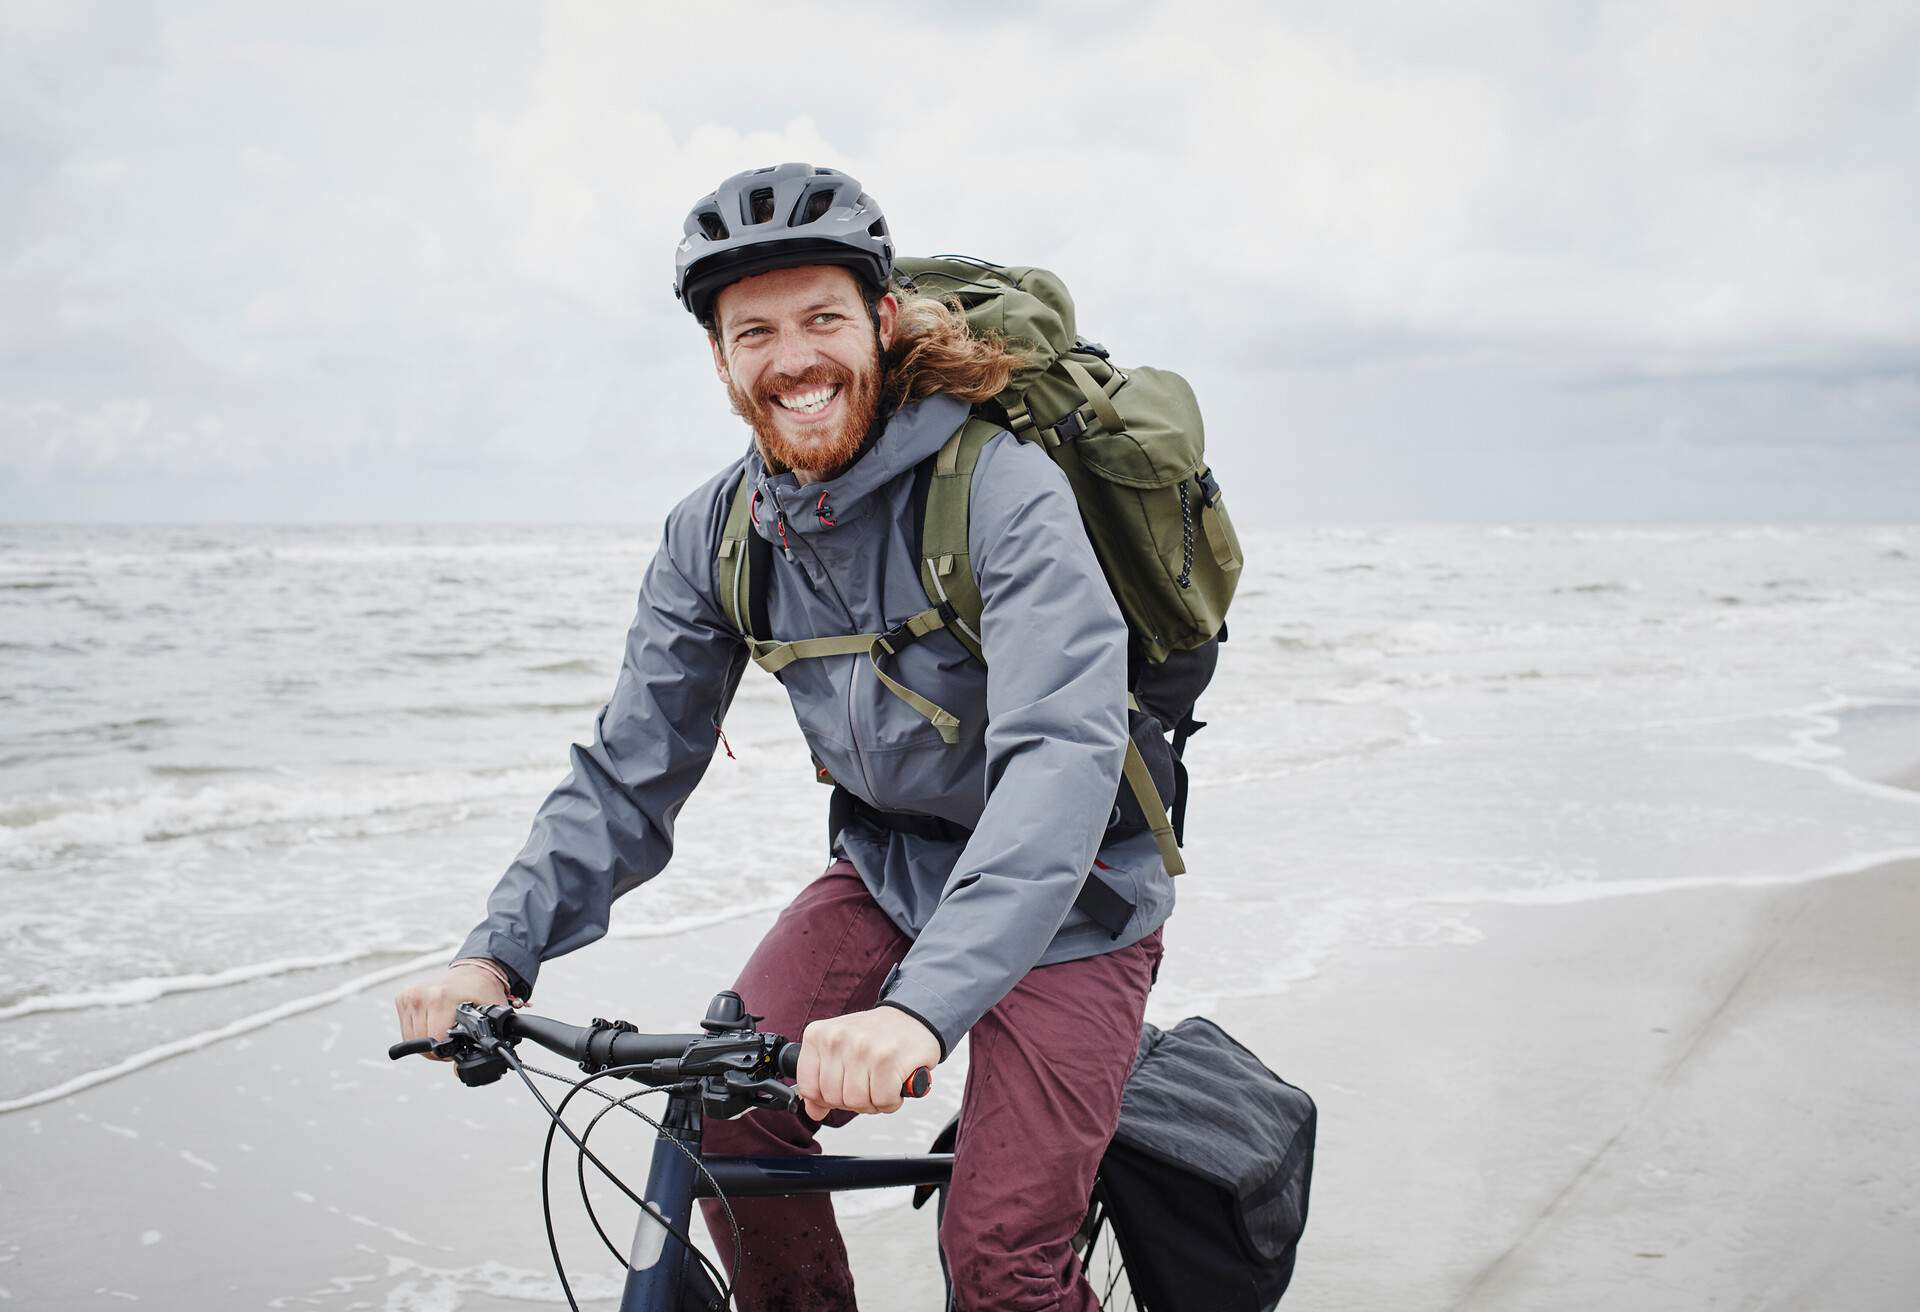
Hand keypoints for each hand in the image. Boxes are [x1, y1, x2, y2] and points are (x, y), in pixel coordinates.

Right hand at [394, 963, 509, 1060]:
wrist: (474, 972)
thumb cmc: (483, 993)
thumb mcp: (491, 1017)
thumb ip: (482, 1044)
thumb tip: (459, 1071)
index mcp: (442, 997)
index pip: (435, 1040)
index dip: (449, 1051)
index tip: (460, 1044)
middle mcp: (423, 995)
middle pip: (422, 1042)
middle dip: (438, 1049)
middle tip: (453, 1039)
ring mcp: (411, 996)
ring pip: (411, 1039)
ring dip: (427, 1042)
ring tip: (444, 1030)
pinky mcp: (403, 998)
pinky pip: (406, 1029)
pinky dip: (418, 1033)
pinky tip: (433, 1023)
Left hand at [795, 1007, 940, 1119]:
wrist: (913, 1017)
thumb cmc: (876, 1036)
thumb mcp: (839, 1050)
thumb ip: (821, 1080)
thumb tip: (813, 1111)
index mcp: (819, 1035)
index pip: (809, 1088)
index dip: (827, 1098)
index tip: (843, 1087)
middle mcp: (837, 1038)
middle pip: (833, 1099)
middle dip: (854, 1100)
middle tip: (868, 1082)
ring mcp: (862, 1048)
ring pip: (857, 1103)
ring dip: (874, 1101)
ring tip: (882, 1081)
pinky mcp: (887, 1059)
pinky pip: (882, 1101)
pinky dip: (892, 1101)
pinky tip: (895, 1083)